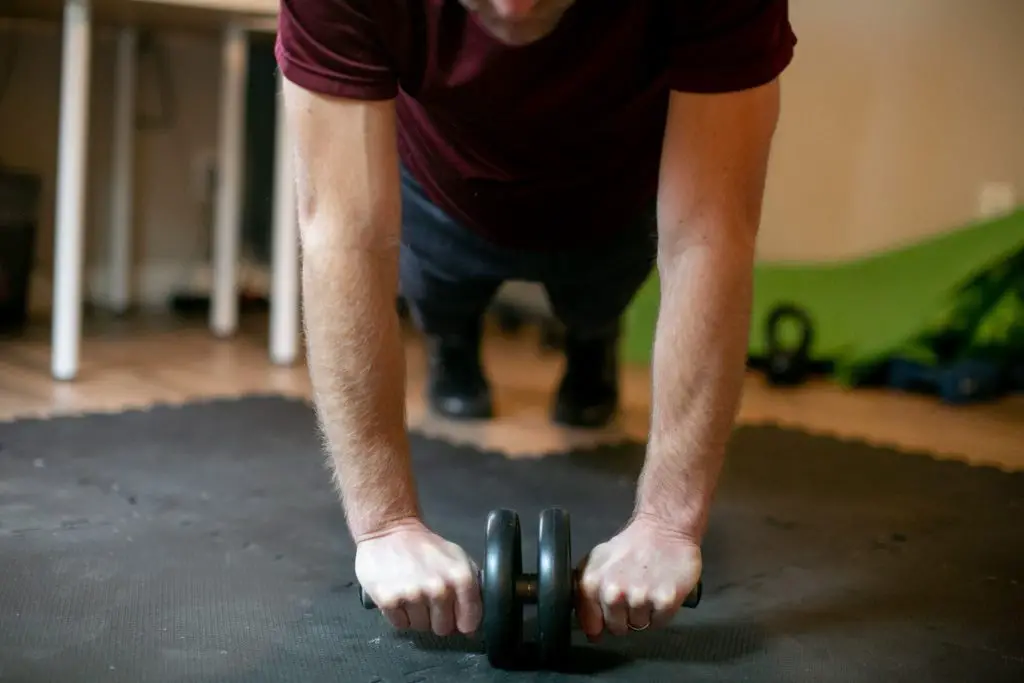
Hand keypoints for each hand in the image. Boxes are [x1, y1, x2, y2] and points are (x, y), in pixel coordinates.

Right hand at [355, 518, 480, 636]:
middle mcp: (438, 589)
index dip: (462, 622)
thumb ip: (471, 587)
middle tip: (428, 598)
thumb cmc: (425, 546)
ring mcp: (413, 595)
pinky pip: (400, 625)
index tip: (454, 615)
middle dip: (437, 618)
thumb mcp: (457, 558)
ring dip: (416, 616)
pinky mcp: (388, 600)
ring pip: (421, 627)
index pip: (469, 622)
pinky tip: (398, 595)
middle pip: (443, 629)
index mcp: (461, 578)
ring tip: (411, 593)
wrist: (387, 531)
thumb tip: (474, 624)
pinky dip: (398, 615)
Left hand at [576, 514, 701, 638]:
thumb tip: (590, 630)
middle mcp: (613, 593)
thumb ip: (586, 592)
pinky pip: (659, 622)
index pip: (591, 625)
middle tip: (632, 594)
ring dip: (644, 613)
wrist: (664, 528)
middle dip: (624, 617)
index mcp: (592, 583)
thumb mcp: (596, 561)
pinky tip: (660, 592)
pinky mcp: (665, 600)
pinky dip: (661, 613)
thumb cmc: (630, 546)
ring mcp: (639, 597)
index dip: (601, 622)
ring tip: (648, 589)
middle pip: (617, 629)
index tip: (610, 612)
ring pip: (639, 626)